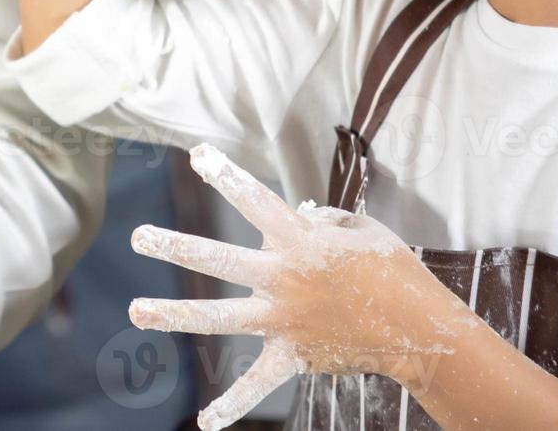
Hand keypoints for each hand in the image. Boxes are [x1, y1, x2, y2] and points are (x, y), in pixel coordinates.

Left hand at [129, 145, 470, 430]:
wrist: (422, 329)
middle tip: (136, 236)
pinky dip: (233, 405)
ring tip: (135, 310)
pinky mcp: (293, 354)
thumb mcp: (361, 229)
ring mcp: (284, 319)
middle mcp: (284, 278)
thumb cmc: (392, 271)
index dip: (226, 175)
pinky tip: (206, 423)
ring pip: (219, 316)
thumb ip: (321, 218)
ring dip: (174, 314)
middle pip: (219, 258)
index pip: (255, 200)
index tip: (196, 153)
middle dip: (175, 246)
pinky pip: (257, 384)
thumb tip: (295, 214)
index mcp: (301, 241)